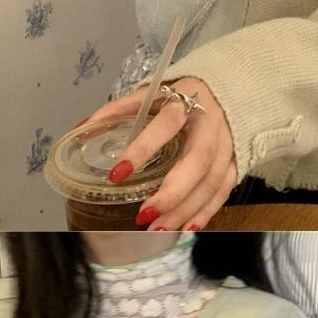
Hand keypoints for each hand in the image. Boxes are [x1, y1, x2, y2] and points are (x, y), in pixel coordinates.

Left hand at [75, 78, 236, 232]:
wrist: (227, 89)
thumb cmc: (182, 93)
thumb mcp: (152, 93)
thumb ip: (119, 110)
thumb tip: (80, 128)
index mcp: (185, 101)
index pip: (165, 125)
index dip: (141, 150)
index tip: (116, 174)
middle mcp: (210, 124)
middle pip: (197, 161)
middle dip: (172, 192)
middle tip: (144, 215)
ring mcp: (227, 144)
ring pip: (212, 181)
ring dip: (186, 209)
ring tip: (158, 228)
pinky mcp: (236, 161)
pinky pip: (224, 190)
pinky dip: (206, 211)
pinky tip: (186, 227)